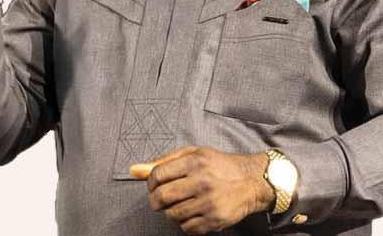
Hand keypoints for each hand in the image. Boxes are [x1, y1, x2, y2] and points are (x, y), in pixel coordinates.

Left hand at [130, 145, 274, 233]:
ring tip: (179, 203)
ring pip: (172, 215)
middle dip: (156, 200)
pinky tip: (191, 212)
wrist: (249, 181)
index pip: (157, 175)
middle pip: (161, 197)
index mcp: (194, 161)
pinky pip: (186, 228)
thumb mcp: (192, 154)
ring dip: (170, 212)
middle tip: (162, 198)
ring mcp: (208, 203)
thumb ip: (163, 161)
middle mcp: (201, 181)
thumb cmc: (217, 165)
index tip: (155, 184)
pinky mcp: (214, 220)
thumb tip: (134, 170)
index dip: (151, 182)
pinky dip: (184, 222)